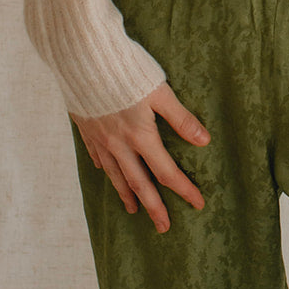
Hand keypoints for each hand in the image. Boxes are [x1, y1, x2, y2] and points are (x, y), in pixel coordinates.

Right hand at [71, 81, 210, 232]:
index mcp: (141, 136)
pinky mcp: (87, 130)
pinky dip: (105, 170)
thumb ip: (180, 118)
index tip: (198, 203)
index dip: (184, 189)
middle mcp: (120, 144)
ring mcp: (101, 140)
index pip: (167, 172)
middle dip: (154, 207)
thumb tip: (204, 140)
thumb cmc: (126, 72)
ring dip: (127, 195)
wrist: (84, 61)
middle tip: (164, 227)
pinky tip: (108, 174)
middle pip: (140, 183)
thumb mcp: (160, 92)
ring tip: (134, 210)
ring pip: (116, 175)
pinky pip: (98, 157)